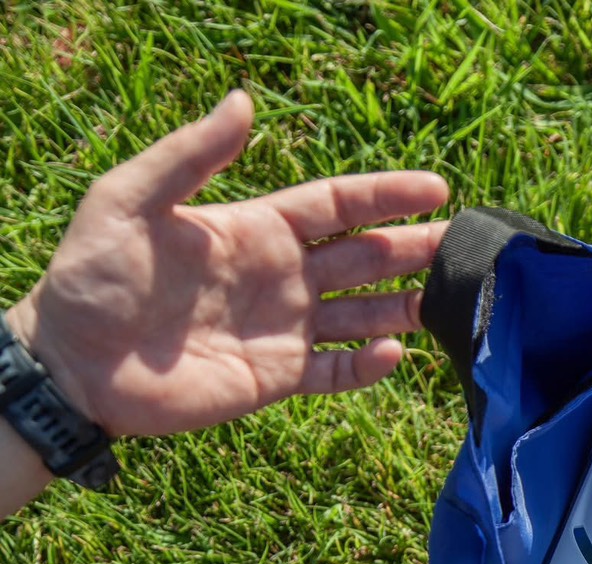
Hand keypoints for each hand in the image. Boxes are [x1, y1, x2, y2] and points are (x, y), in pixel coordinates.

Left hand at [3, 90, 448, 437]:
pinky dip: (368, 367)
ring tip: (449, 301)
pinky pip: (336, 372)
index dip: (386, 196)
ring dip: (407, 306)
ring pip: (364, 314)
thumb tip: (245, 103)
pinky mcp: (276, 378)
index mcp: (257, 230)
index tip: (436, 189)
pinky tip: (396, 354)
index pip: (337, 206)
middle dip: (415, 249)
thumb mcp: (130, 200)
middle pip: (366, 258)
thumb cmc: (92, 276)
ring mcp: (284, 329)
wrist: (71, 361)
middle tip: (464, 246)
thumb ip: (190, 156)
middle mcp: (283, 277)